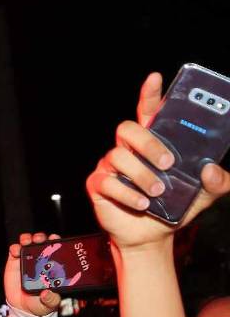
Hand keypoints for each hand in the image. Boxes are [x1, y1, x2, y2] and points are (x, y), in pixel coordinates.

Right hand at [4, 232, 61, 316]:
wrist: (22, 307)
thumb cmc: (39, 303)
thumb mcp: (49, 303)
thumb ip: (50, 299)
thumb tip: (47, 293)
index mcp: (52, 266)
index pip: (56, 250)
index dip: (56, 242)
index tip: (55, 240)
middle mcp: (40, 260)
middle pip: (42, 243)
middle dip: (41, 238)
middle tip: (39, 240)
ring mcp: (27, 259)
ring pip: (28, 243)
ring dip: (28, 239)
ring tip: (27, 241)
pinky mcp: (14, 261)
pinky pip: (14, 250)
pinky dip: (15, 248)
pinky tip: (16, 251)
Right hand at [85, 73, 229, 250]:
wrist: (151, 238)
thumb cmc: (174, 208)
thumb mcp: (204, 195)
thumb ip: (217, 182)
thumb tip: (211, 168)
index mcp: (152, 143)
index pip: (148, 112)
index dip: (150, 94)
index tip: (155, 78)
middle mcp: (128, 150)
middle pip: (127, 129)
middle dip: (147, 143)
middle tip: (167, 162)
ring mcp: (110, 166)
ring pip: (118, 157)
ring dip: (141, 175)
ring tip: (158, 192)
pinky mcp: (98, 185)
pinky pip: (108, 182)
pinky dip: (128, 194)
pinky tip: (143, 203)